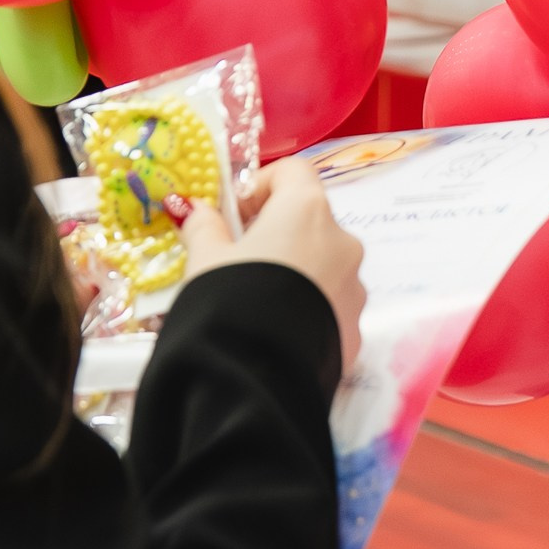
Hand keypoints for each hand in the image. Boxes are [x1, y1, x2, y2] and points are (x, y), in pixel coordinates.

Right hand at [179, 157, 364, 374]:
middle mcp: (342, 242)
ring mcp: (355, 288)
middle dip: (276, 232)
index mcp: (307, 212)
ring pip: (323, 265)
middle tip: (237, 258)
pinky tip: (274, 329)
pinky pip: (329, 305)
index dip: (260, 185)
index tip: (234, 213)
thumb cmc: (229, 300)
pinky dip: (306, 308)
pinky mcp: (355, 329)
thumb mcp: (205, 259)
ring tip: (254, 301)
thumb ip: (203, 226)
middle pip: (309, 220)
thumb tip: (193, 209)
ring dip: (294, 271)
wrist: (256, 377)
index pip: (293, 172)